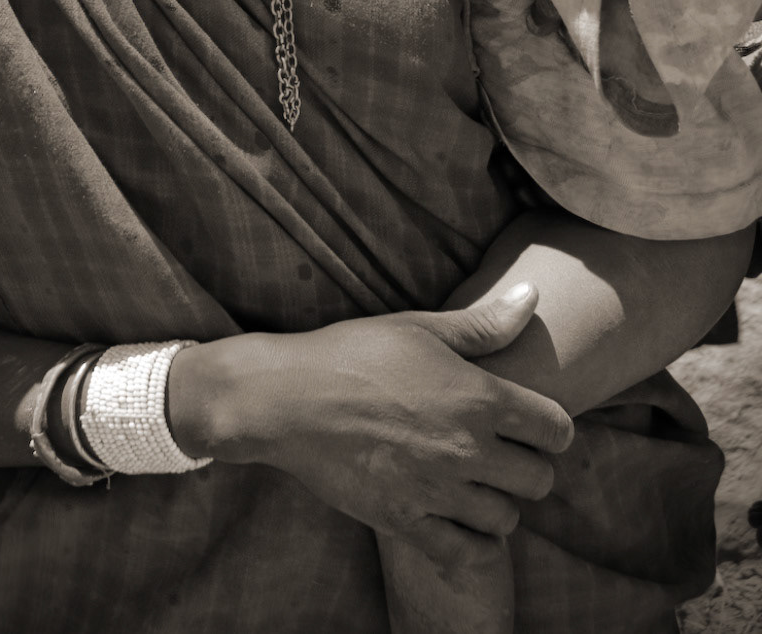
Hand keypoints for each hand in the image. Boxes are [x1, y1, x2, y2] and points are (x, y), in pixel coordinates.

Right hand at [172, 284, 572, 543]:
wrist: (289, 398)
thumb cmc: (355, 352)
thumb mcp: (421, 328)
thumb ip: (485, 323)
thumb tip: (535, 296)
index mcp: (479, 397)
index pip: (556, 430)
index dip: (550, 428)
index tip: (530, 425)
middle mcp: (468, 448)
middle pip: (539, 481)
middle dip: (528, 468)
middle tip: (501, 456)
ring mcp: (438, 490)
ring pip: (505, 519)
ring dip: (496, 504)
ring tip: (473, 484)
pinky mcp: (406, 521)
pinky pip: (464, 551)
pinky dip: (466, 539)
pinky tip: (450, 516)